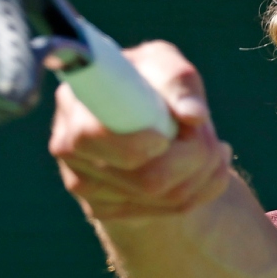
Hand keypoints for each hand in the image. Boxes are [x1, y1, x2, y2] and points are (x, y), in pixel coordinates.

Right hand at [49, 40, 234, 220]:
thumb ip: (179, 82)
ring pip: (169, 197)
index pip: (94, 136)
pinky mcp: (102, 209)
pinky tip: (195, 168)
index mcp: (75, 103)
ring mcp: (83, 184)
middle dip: (196, 157)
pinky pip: (171, 210)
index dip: (140, 143)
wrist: (141, 120)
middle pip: (148, 178)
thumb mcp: (166, 67)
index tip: (167, 136)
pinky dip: (200, 189)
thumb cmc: (150, 84)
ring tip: (207, 145)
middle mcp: (69, 146)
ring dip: (204, 171)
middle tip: (206, 133)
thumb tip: (194, 116)